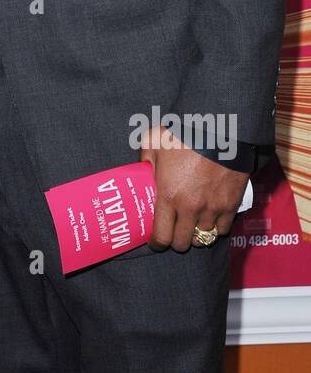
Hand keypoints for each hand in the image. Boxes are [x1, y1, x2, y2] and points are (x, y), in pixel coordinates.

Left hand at [140, 126, 249, 251]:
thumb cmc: (184, 135)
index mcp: (168, 195)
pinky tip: (210, 220)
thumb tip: (142, 170)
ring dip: (196, 236)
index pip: (161, 236)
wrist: (219, 129)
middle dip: (176, 241)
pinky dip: (216, 228)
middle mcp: (190, 207)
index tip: (155, 241)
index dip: (157, 243)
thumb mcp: (153, 142)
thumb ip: (145, 160)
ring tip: (192, 227)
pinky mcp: (230, 204)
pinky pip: (222, 229)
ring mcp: (212, 208)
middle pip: (182, 242)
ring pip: (203, 238)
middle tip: (174, 233)